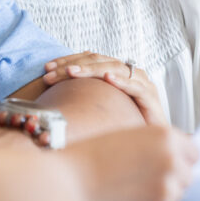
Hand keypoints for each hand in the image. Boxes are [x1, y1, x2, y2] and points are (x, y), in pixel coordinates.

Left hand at [43, 52, 168, 126]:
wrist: (153, 142)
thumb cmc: (124, 123)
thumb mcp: (99, 106)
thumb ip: (84, 95)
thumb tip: (54, 91)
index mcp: (114, 71)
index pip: (88, 59)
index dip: (67, 61)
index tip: (46, 69)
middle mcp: (128, 72)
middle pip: (97, 61)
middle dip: (71, 65)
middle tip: (50, 73)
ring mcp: (141, 83)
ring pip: (113, 68)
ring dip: (90, 69)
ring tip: (71, 72)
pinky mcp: (151, 97)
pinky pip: (135, 86)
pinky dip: (122, 81)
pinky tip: (108, 78)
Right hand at [61, 125, 197, 200]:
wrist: (70, 184)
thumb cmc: (91, 157)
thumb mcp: (128, 137)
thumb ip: (155, 145)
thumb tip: (175, 158)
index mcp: (164, 137)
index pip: (193, 150)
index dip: (179, 154)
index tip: (167, 158)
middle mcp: (171, 161)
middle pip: (188, 172)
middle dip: (171, 173)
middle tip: (143, 172)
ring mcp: (166, 188)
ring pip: (177, 191)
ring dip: (162, 189)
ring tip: (132, 184)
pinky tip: (129, 195)